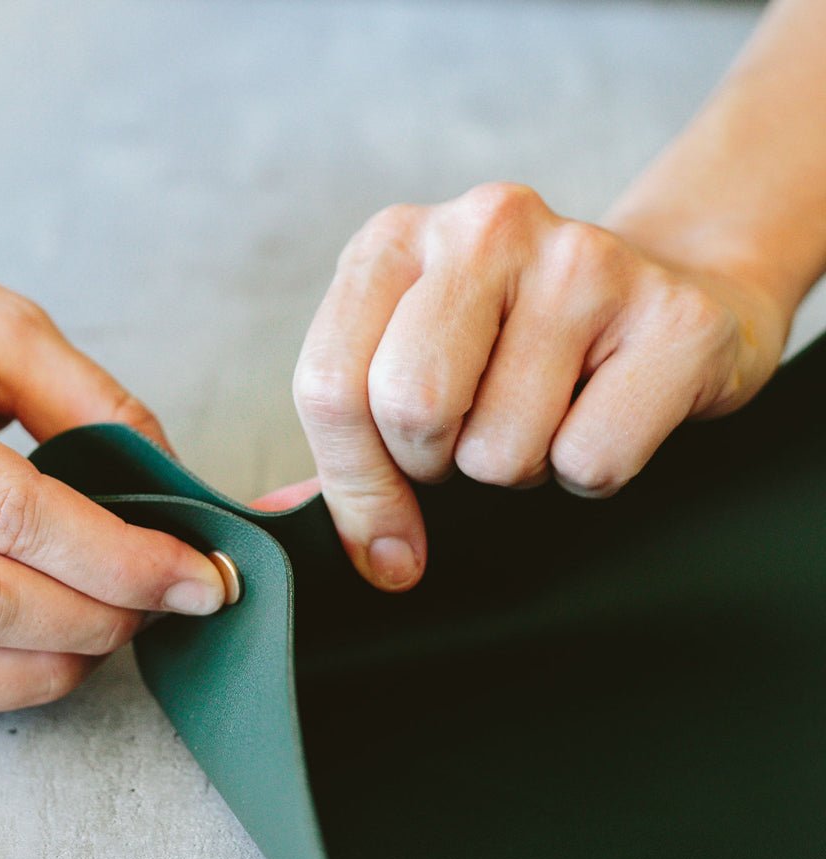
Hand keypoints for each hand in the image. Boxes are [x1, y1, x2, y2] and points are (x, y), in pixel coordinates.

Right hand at [0, 212, 224, 712]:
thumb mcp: (9, 326)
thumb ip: (101, 408)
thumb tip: (180, 501)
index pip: (10, 516)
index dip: (121, 559)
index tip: (200, 575)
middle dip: (98, 618)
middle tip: (163, 601)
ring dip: (46, 666)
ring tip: (107, 627)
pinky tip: (39, 647)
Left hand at [292, 184, 789, 590]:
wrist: (668, 305)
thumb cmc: (514, 352)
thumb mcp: (410, 364)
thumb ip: (343, 438)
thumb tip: (277, 517)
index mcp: (394, 243)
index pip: (330, 388)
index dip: (352, 486)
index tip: (383, 539)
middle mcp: (484, 228)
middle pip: (411, 410)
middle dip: (436, 467)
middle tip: (471, 442)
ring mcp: (584, 260)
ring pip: (502, 450)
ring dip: (517, 469)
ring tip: (546, 413)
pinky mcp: (673, 315)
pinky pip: (592, 463)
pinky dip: (590, 473)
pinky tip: (604, 411)